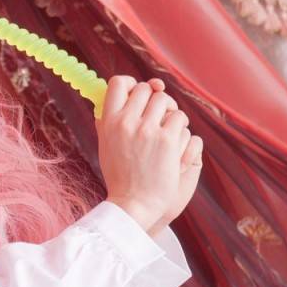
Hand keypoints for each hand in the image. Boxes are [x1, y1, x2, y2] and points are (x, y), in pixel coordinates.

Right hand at [97, 74, 194, 232]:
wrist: (134, 204)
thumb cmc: (121, 177)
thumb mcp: (106, 146)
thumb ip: (108, 120)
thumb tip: (112, 94)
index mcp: (108, 122)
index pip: (119, 83)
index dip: (132, 84)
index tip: (139, 94)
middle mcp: (125, 122)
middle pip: (147, 89)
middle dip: (155, 99)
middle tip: (158, 116)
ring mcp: (147, 130)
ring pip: (166, 102)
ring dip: (170, 113)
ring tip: (167, 131)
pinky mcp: (167, 140)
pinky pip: (180, 118)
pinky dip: (181, 129)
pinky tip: (174, 143)